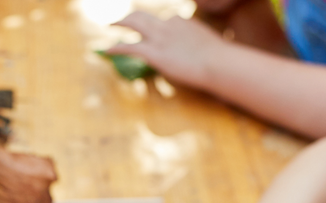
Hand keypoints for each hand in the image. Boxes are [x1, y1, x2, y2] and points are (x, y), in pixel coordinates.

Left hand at [107, 11, 226, 88]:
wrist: (217, 63)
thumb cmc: (219, 59)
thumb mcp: (210, 45)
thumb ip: (199, 45)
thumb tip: (201, 53)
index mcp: (182, 21)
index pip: (166, 20)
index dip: (158, 28)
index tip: (155, 33)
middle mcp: (168, 24)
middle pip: (144, 15)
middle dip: (130, 16)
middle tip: (120, 20)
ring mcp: (159, 37)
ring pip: (133, 22)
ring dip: (119, 22)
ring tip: (109, 25)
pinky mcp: (153, 52)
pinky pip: (128, 46)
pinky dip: (116, 46)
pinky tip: (106, 50)